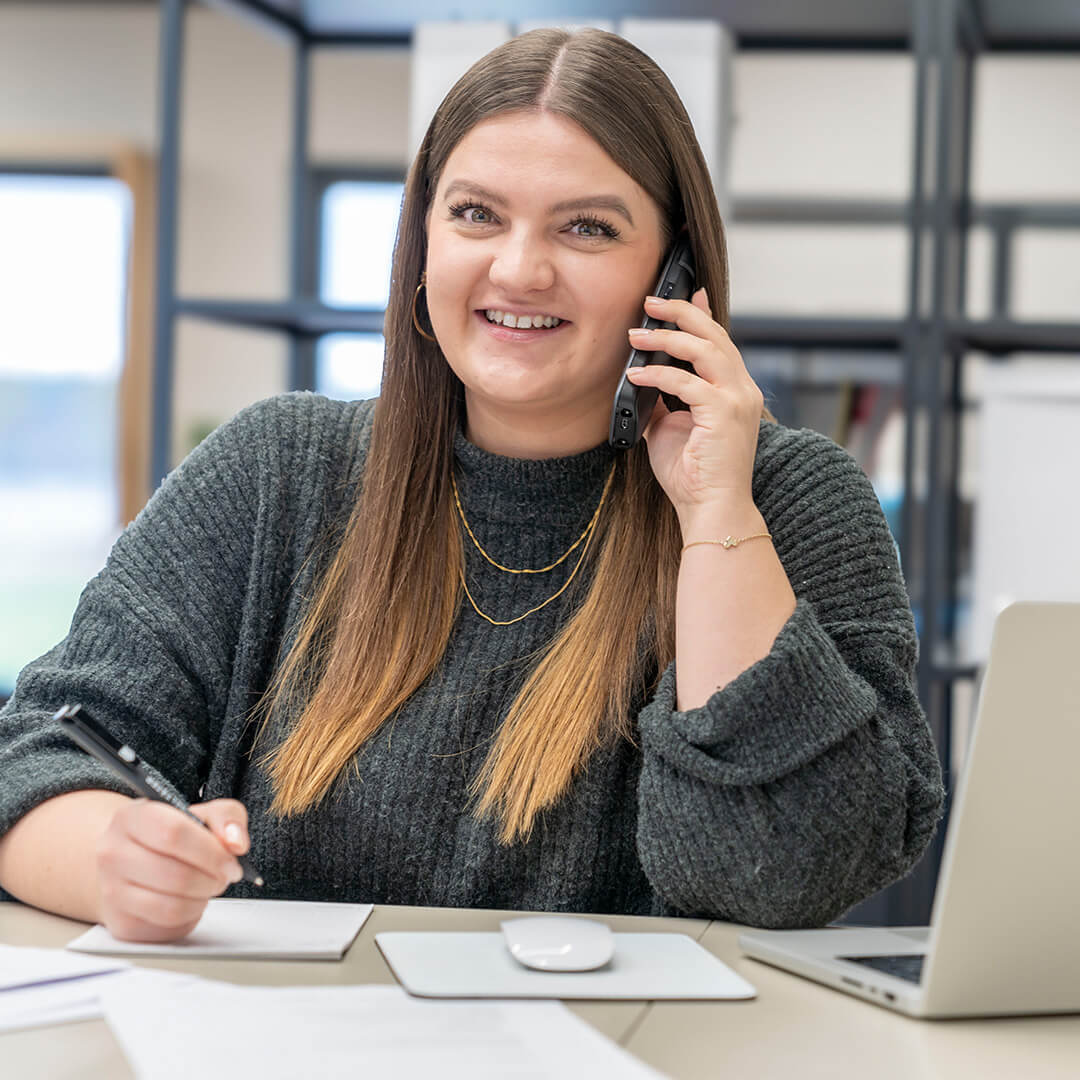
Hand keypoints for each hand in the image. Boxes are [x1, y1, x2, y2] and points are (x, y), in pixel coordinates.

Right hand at [95, 797, 249, 942]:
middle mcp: (112, 853)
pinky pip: (166, 927)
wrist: (131, 861)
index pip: (173, 833)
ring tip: (208, 886)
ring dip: (202, 899)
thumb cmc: (171, 836)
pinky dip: (190, 916)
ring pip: (170, 907)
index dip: (211, 851)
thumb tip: (236, 843)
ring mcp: (110, 891)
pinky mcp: (120, 923)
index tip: (231, 861)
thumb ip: (227, 818)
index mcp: (131, 817)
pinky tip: (190, 900)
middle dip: (212, 879)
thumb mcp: (202, 813)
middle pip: (175, 875)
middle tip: (224, 876)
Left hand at [625, 289, 763, 527]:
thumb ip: (663, 398)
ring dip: (667, 336)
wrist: (711, 509)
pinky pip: (687, 382)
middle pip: (715, 335)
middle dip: (681, 312)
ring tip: (636, 333)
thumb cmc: (692, 476)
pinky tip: (635, 374)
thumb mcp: (670, 427)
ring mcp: (737, 400)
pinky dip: (658, 374)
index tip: (684, 292)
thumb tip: (641, 375)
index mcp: (734, 391)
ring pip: (705, 349)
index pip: (720, 341)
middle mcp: (742, 389)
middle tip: (649, 301)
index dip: (702, 313)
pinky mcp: (725, 413)